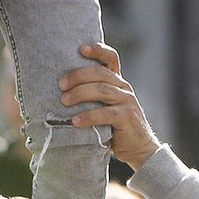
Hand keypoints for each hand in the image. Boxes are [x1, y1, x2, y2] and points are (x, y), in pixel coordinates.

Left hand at [60, 43, 160, 170]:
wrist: (139, 149)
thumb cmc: (114, 126)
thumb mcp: (105, 106)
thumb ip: (92, 96)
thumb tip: (59, 91)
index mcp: (118, 81)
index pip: (111, 58)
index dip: (98, 50)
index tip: (81, 49)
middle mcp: (124, 87)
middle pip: (100, 73)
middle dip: (78, 76)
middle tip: (61, 85)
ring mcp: (127, 101)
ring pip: (102, 90)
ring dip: (80, 93)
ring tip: (64, 101)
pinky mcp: (127, 117)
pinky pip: (106, 113)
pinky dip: (89, 116)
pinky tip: (75, 121)